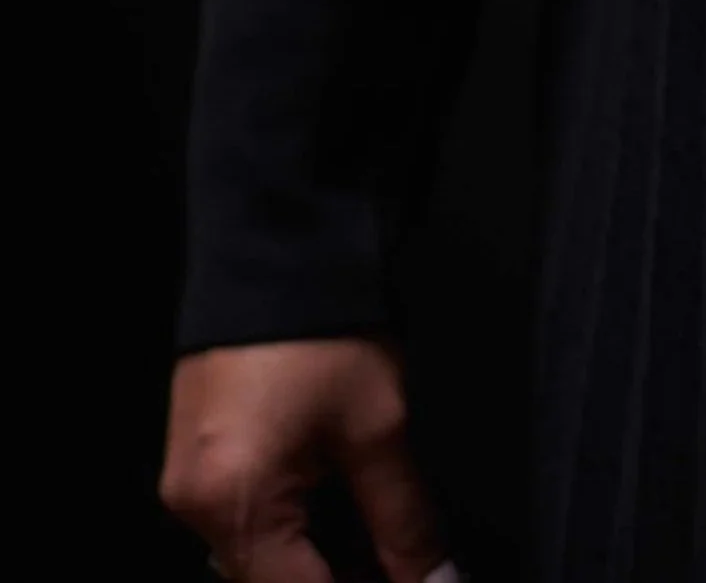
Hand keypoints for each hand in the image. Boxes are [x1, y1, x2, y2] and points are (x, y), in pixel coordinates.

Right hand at [160, 339, 455, 582]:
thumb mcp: (378, 427)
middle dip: (343, 577)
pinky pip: (244, 520)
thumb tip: (434, 579)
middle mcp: (194, 506)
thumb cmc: (325, 325)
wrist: (277, 241)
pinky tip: (344, 509)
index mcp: (233, 505)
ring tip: (381, 540)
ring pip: (260, 556)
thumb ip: (404, 519)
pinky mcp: (196, 457)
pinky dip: (294, 527)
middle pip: (273, 581)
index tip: (413, 580)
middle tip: (403, 563)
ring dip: (317, 559)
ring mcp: (187, 483)